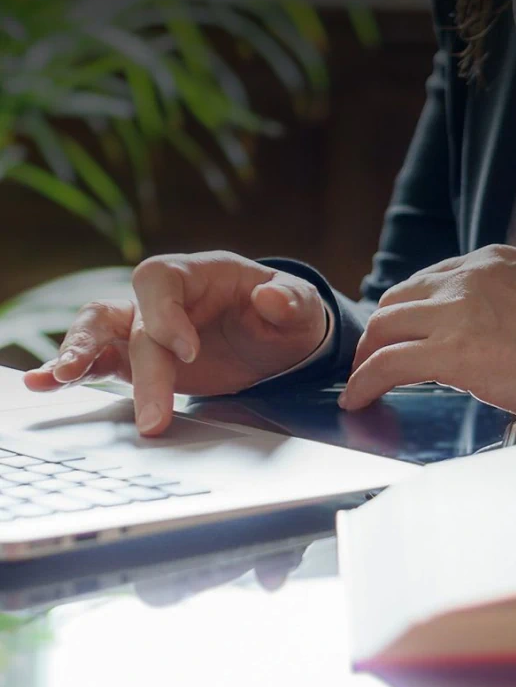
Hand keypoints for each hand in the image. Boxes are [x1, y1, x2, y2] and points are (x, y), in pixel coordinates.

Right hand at [24, 251, 326, 434]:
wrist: (277, 341)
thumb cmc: (285, 314)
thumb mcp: (301, 306)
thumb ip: (290, 302)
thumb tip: (271, 300)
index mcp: (198, 273)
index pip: (161, 279)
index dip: (164, 313)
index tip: (188, 352)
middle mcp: (164, 298)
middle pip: (130, 318)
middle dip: (134, 364)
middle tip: (149, 414)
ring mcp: (146, 328)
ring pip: (99, 331)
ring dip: (78, 354)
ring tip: (56, 379)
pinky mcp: (140, 360)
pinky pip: (101, 361)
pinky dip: (73, 371)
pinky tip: (42, 384)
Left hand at [339, 245, 515, 418]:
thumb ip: (496, 299)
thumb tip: (471, 324)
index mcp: (489, 261)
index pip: (427, 281)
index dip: (406, 311)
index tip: (399, 332)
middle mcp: (466, 277)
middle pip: (397, 300)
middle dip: (379, 331)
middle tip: (373, 357)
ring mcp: (456, 311)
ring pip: (384, 328)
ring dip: (367, 356)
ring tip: (362, 379)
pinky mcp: (451, 351)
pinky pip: (388, 364)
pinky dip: (365, 382)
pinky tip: (358, 399)